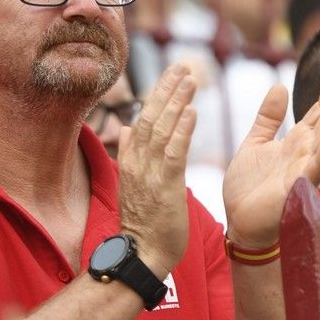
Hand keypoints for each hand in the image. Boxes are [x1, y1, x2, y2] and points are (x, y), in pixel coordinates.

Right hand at [115, 63, 196, 276]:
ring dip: (176, 102)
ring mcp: (149, 173)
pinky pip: (173, 152)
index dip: (158, 94)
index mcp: (132, 159)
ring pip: (162, 129)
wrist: (143, 253)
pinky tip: (192, 111)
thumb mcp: (132, 183)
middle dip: (167, 89)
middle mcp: (137, 161)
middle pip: (151, 116)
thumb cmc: (144, 221)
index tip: (171, 74)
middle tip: (183, 66)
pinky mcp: (165, 186)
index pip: (144, 118)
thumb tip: (127, 128)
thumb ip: (131, 153)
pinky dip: (182, 130)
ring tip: (190, 80)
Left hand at [222, 61, 319, 249]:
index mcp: (298, 141)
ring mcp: (306, 169)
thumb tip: (278, 87)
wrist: (239, 221)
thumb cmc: (249, 187)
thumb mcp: (255, 143)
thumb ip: (268, 118)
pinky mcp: (299, 186)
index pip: (319, 110)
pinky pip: (318, 164)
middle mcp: (307, 152)